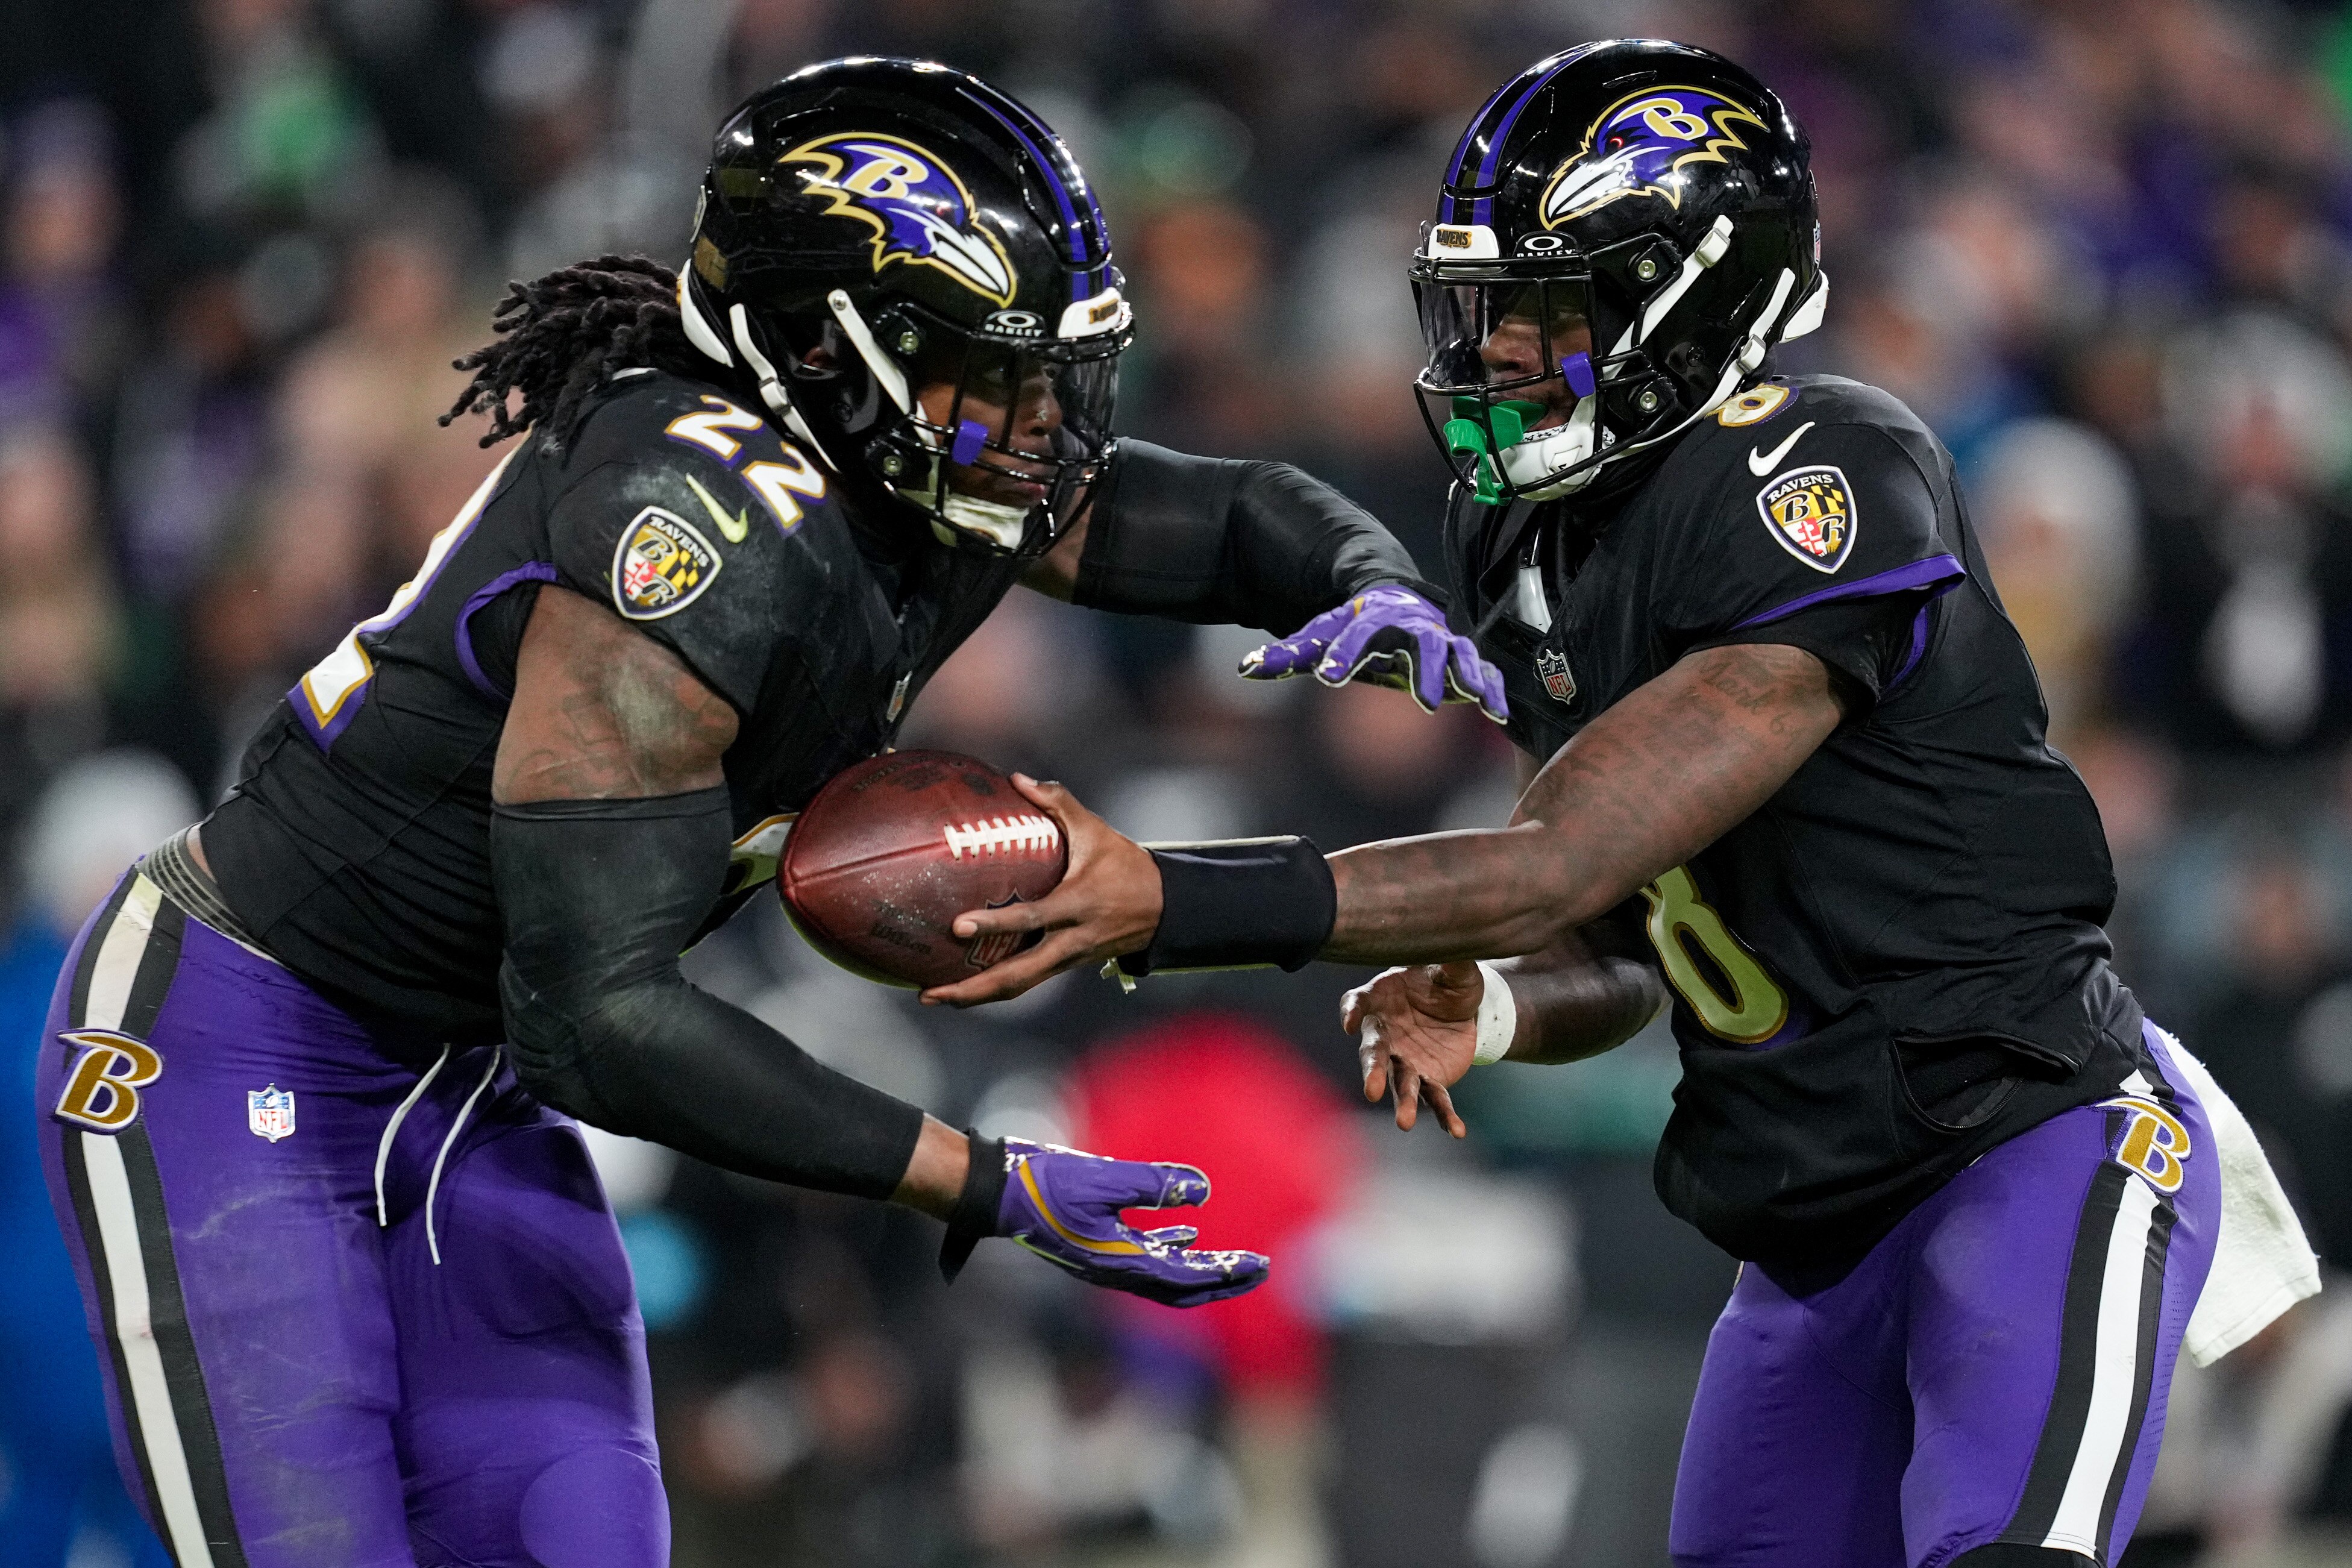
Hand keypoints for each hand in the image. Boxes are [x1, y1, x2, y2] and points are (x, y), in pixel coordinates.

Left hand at [921, 774, 1160, 1006]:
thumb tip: (1017, 779)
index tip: (958, 926)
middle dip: (972, 989)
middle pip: (1018, 976)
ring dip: (975, 996)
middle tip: (929, 992)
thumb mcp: (1096, 830)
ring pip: (1019, 987)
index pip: (1032, 918)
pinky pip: (1026, 982)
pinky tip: (962, 986)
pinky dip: (993, 987)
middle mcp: (1071, 940)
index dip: (995, 923)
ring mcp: (1068, 959)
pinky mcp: (1065, 966)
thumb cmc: (1126, 865)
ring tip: (931, 996)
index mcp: (1078, 905)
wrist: (1164, 908)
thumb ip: (1058, 802)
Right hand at [996, 1138, 1267, 1305]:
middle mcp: (1114, 1270)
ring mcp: (1104, 1260)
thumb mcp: (1103, 1177)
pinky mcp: (1095, 1246)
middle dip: (1221, 1281)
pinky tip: (1186, 1230)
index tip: (1259, 1265)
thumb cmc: (1043, 1185)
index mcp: (1118, 1261)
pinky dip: (1172, 1247)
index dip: (1224, 1272)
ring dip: (1201, 1267)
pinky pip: (1144, 1256)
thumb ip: (1153, 1183)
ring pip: (1164, 1275)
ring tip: (1233, 1258)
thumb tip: (1201, 1190)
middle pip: (1181, 1288)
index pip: (1185, 1277)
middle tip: (1258, 1269)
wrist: (994, 1193)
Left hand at [1240, 586, 1508, 723]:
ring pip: (1462, 654)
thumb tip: (1247, 667)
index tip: (1327, 676)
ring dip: (1470, 676)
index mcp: (1372, 619)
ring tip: (1476, 700)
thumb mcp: (1318, 636)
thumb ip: (1287, 654)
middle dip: (1425, 670)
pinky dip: (1494, 690)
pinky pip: (1484, 672)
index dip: (1343, 653)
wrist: (1393, 601)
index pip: (1357, 634)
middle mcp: (1412, 628)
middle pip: (1423, 643)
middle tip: (1423, 702)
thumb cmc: (1351, 627)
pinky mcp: (1461, 661)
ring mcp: (1441, 642)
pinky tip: (1499, 716)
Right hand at [1342, 962, 1484, 1136]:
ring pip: (1400, 1083)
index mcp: (1381, 998)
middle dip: (1372, 1072)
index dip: (1352, 1011)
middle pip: (1373, 1054)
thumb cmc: (1447, 980)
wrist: (1466, 1006)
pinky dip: (1445, 1115)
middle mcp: (1386, 1033)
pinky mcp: (1429, 1078)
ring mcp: (1404, 1059)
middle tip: (1372, 1090)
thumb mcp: (1454, 968)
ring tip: (1405, 1123)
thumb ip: (1452, 963)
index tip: (1350, 1022)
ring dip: (1403, 1102)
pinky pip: (1436, 1099)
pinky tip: (1457, 1131)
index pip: (1358, 1002)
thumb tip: (1456, 952)